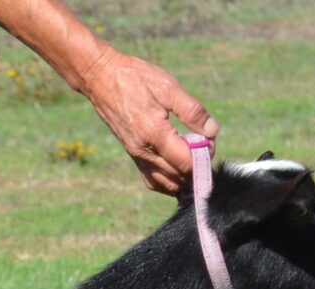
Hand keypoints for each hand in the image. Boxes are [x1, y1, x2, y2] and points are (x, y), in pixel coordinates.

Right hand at [80, 45, 218, 194]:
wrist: (101, 79)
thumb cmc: (135, 79)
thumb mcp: (169, 88)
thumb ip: (192, 112)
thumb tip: (212, 131)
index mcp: (154, 134)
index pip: (186, 162)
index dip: (204, 156)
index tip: (210, 141)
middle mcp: (143, 151)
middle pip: (178, 176)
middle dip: (197, 166)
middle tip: (205, 146)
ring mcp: (136, 156)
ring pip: (166, 184)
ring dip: (184, 177)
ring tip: (194, 157)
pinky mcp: (132, 155)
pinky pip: (152, 180)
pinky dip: (168, 181)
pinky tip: (177, 169)